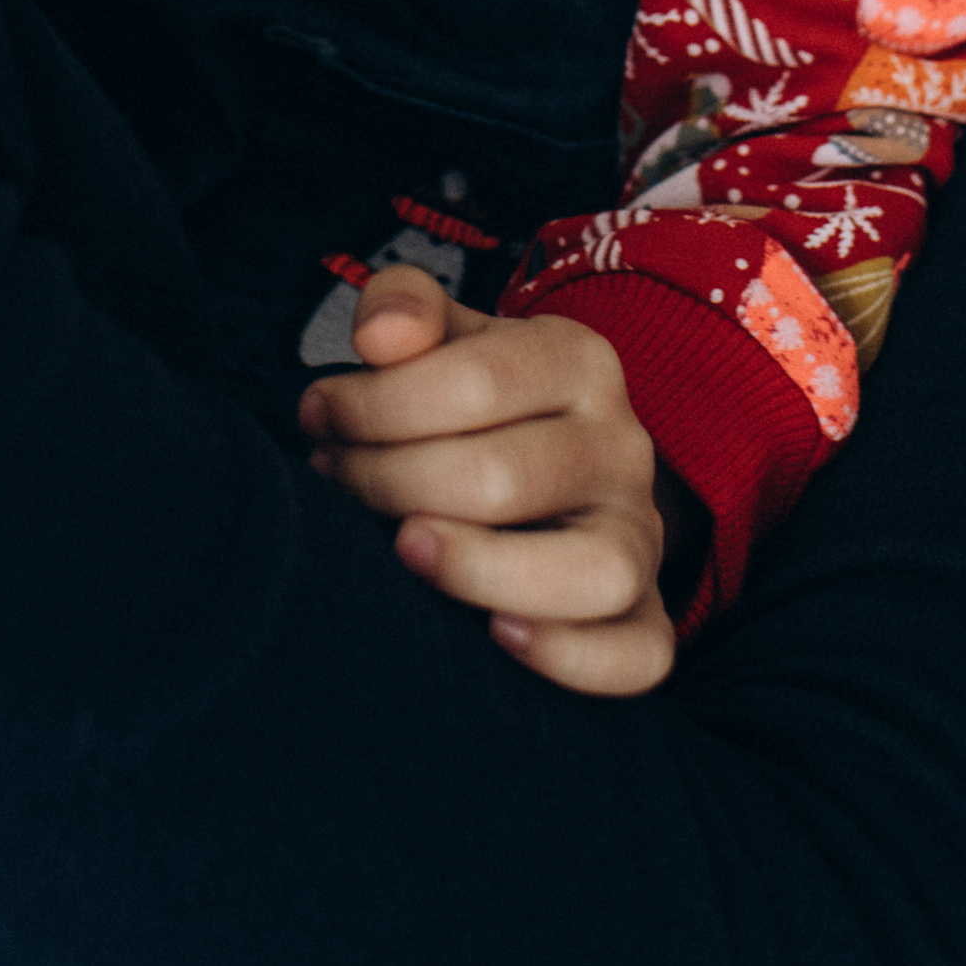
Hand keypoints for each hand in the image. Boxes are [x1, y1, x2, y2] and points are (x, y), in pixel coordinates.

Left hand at [297, 266, 676, 694]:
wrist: (557, 467)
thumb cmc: (479, 404)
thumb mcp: (448, 336)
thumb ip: (405, 308)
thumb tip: (379, 337)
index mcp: (580, 361)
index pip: (476, 381)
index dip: (375, 404)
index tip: (318, 418)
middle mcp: (622, 448)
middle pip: (508, 478)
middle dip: (392, 483)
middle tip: (335, 482)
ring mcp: (641, 538)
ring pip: (594, 571)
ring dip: (482, 570)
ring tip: (403, 552)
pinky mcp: (647, 619)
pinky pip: (639, 656)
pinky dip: (572, 657)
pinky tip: (495, 638)